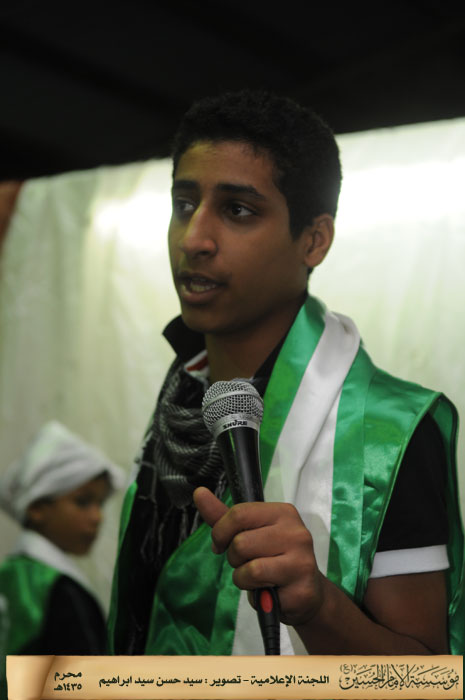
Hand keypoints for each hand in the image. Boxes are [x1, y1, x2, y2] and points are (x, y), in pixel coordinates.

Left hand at [193, 486, 324, 626]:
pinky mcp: (301, 587)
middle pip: (240, 542)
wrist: (306, 591)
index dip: (221, 532)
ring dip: (243, 576)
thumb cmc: (275, 559)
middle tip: (249, 562)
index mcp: (283, 513)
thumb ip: (223, 516)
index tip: (221, 543)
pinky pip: (260, 587)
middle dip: (234, 558)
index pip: (238, 513)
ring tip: (259, 577)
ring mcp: (301, 560)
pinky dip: (254, 591)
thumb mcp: (250, 533)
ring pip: (249, 566)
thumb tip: (199, 492)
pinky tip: (268, 590)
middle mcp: (296, 532)